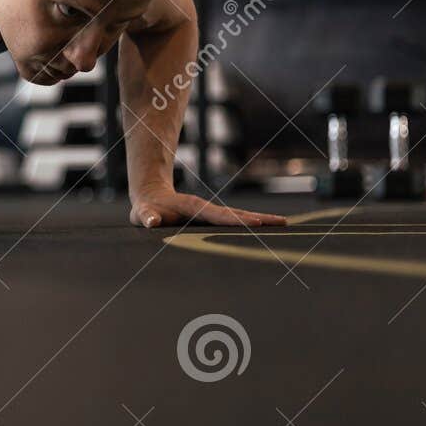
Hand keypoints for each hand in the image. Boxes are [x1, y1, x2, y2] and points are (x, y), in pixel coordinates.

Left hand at [129, 188, 287, 228]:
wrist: (151, 196)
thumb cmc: (146, 209)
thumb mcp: (142, 214)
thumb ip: (147, 217)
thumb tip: (152, 221)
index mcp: (194, 208)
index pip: (219, 215)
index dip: (237, 220)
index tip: (256, 223)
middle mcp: (206, 209)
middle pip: (237, 214)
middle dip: (259, 218)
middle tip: (283, 223)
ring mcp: (210, 213)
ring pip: (238, 216)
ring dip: (260, 220)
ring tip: (283, 224)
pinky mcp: (210, 219)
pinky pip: (233, 221)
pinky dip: (249, 224)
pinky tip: (264, 229)